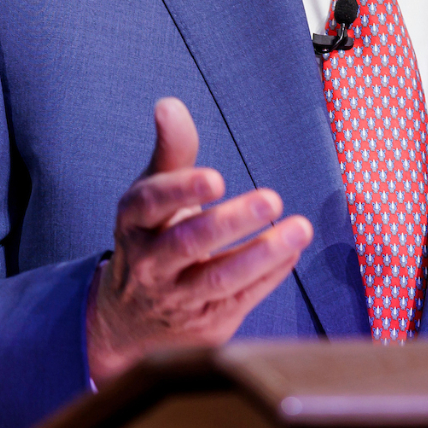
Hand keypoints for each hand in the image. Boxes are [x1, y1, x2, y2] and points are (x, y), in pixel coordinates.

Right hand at [86, 97, 312, 385]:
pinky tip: (293, 250)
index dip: (181, 190)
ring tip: (299, 229)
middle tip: (271, 198)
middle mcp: (149, 263)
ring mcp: (176, 298)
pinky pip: (242, 297)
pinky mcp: (205, 322)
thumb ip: (170, 151)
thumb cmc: (151, 238)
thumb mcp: (151, 194)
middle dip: (230, 222)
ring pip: (218, 278)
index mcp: (133, 223)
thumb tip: (169, 105)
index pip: (149, 204)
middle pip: (188, 243)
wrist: (128, 319)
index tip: (217, 178)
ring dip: (262, 254)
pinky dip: (270, 274)